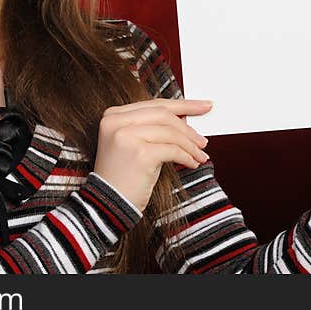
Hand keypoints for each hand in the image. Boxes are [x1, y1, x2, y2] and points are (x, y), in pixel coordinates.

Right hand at [93, 98, 211, 211]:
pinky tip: (192, 163)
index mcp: (114, 115)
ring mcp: (127, 136)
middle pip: (164, 115)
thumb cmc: (123, 176)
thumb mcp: (133, 144)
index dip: (183, 105)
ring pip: (171, 133)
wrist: (107, 205)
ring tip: (200, 155)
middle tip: (203, 140)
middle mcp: (117, 122)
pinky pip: (173, 150)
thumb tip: (186, 119)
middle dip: (188, 128)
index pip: (155, 104)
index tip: (204, 106)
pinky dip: (187, 157)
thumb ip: (153, 127)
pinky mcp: (140, 153)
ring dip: (190, 145)